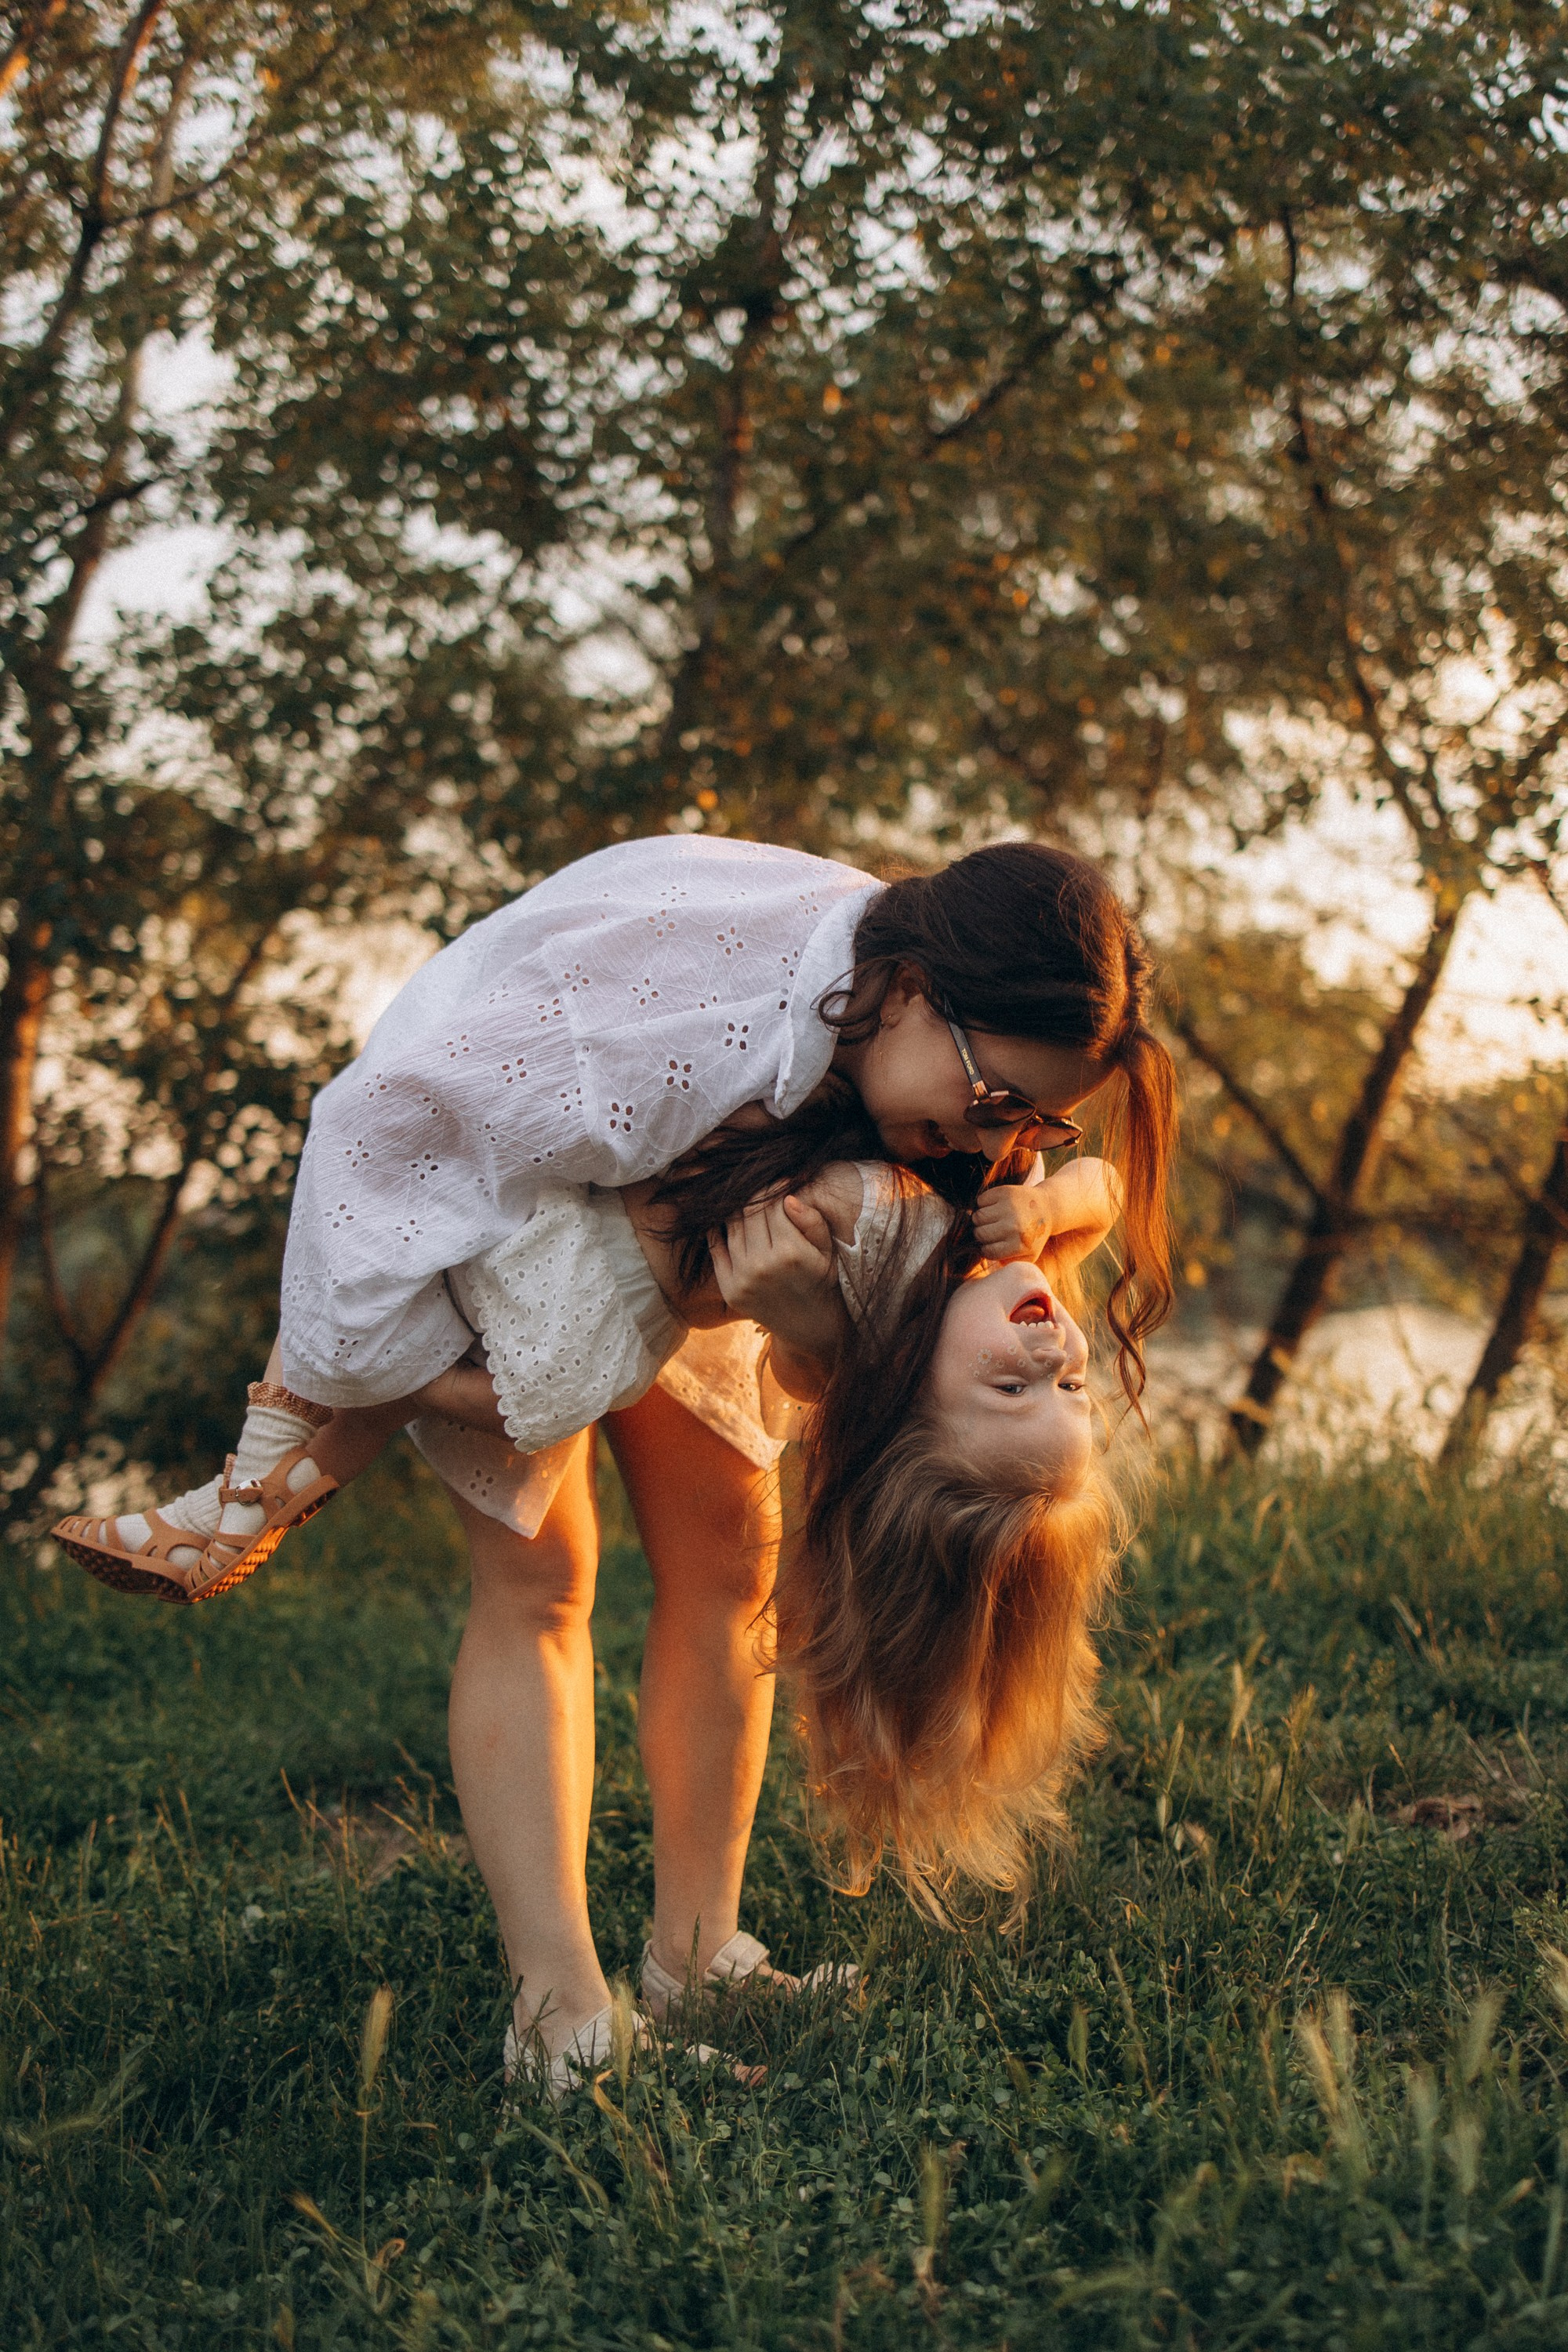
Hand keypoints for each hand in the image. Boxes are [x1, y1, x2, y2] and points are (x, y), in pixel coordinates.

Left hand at [710, 1191, 846, 1362]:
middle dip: (756, 1194)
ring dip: (738, 1209)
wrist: (809, 1326)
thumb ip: (811, 1221)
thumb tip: (788, 1198)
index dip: (777, 1187)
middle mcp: (763, 1266)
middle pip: (748, 1211)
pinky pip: (716, 1248)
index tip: (781, 1180)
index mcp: (791, 1253)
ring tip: (749, 1202)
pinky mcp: (729, 1289)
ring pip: (731, 1226)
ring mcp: (742, 1279)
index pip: (773, 1205)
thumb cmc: (821, 1279)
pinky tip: (728, 1220)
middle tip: (763, 1187)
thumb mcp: (826, 1250)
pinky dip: (719, 1230)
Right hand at [971, 1182, 1052, 1263]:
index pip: (988, 1251)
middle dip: (982, 1234)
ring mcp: (1009, 1207)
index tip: (992, 1245)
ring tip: (991, 1220)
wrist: (1048, 1208)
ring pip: (977, 1217)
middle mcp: (1014, 1225)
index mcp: (1019, 1244)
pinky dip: (983, 1204)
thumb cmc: (1034, 1235)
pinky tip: (994, 1207)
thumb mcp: (1028, 1256)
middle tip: (991, 1231)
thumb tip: (988, 1262)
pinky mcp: (1005, 1192)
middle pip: (979, 1233)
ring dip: (980, 1219)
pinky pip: (980, 1201)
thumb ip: (1009, 1263)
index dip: (986, 1249)